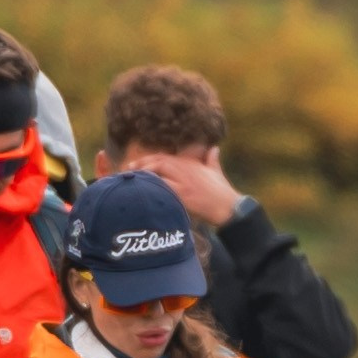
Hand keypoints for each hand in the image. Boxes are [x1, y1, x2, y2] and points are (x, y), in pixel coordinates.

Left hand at [128, 144, 242, 228]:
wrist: (230, 208)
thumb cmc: (223, 192)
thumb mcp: (217, 172)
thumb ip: (212, 159)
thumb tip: (214, 149)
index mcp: (191, 163)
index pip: (164, 158)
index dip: (148, 160)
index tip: (135, 165)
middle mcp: (186, 169)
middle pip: (159, 162)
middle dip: (142, 165)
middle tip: (128, 171)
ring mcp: (185, 181)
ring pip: (160, 172)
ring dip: (144, 174)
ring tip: (132, 179)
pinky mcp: (184, 194)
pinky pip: (164, 188)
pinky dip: (153, 187)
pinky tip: (143, 190)